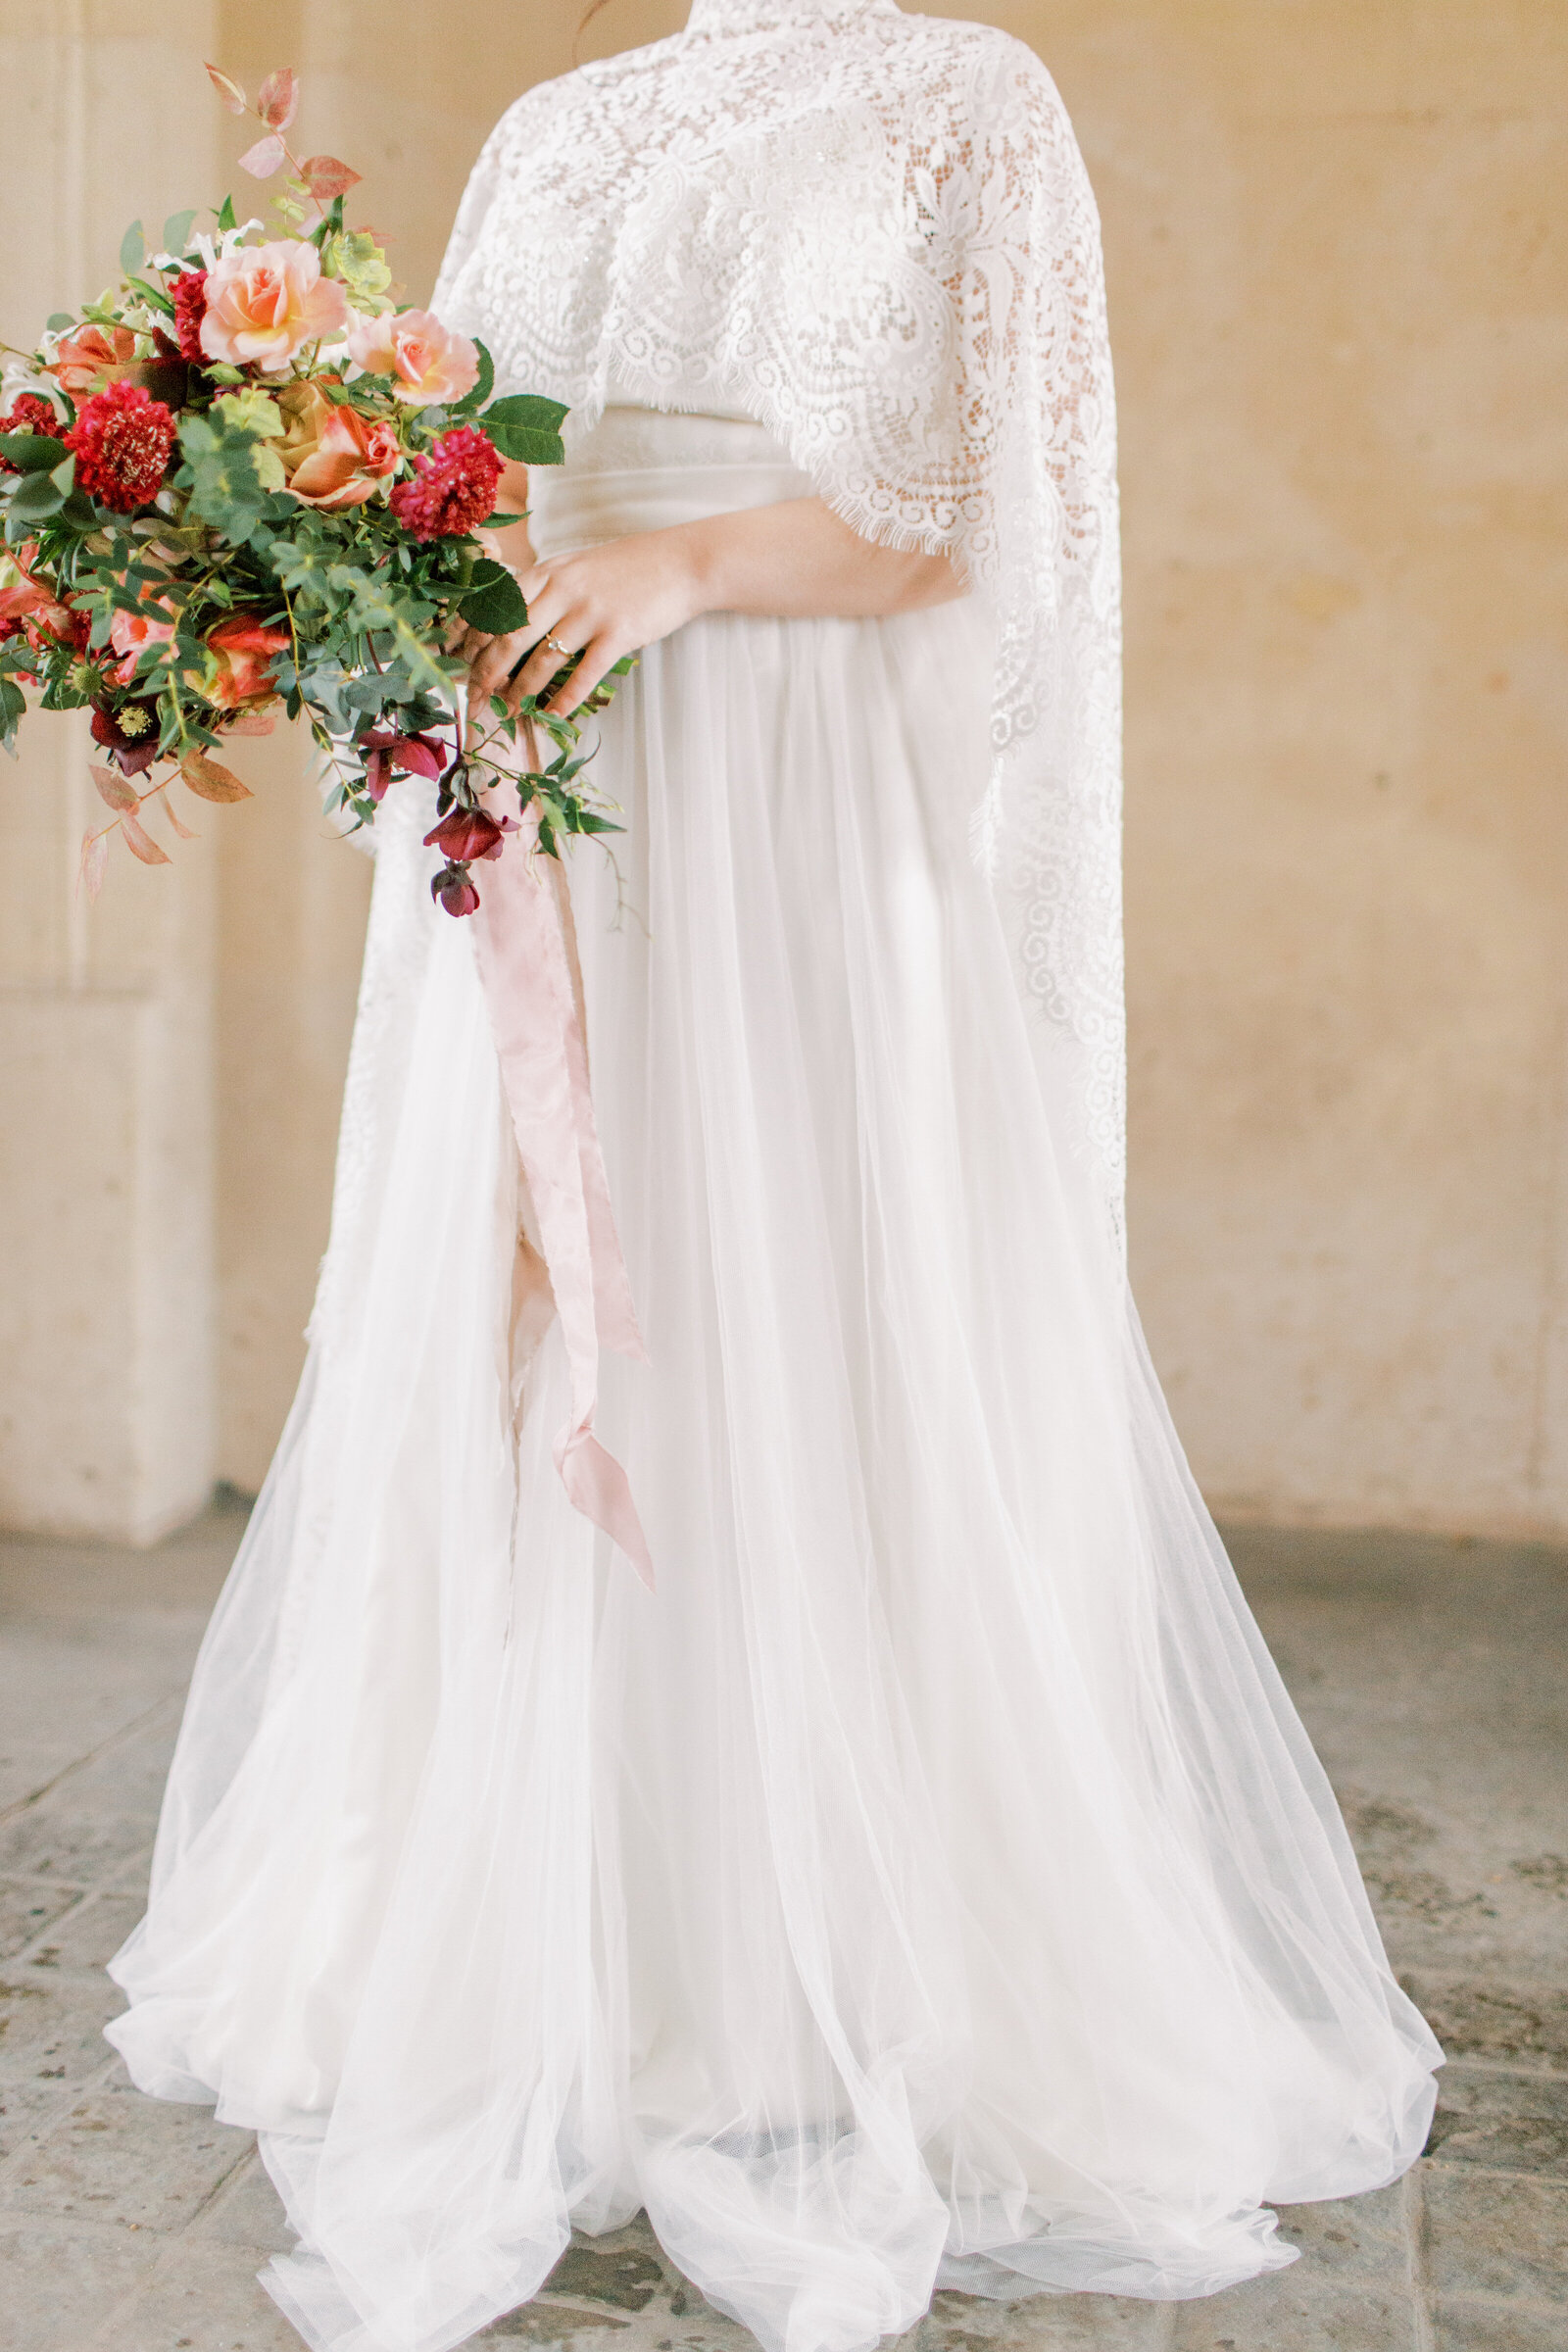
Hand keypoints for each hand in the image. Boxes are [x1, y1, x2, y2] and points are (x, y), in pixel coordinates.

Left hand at [456, 527, 704, 723]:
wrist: (682, 563)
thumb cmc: (627, 570)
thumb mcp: (577, 567)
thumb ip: (545, 589)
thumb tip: (510, 620)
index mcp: (548, 572)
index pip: (496, 606)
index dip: (471, 638)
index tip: (457, 664)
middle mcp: (563, 589)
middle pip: (510, 636)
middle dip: (486, 672)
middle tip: (474, 699)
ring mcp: (591, 611)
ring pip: (543, 660)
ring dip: (522, 692)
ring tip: (509, 713)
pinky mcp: (618, 634)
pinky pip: (584, 675)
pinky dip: (565, 701)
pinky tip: (552, 717)